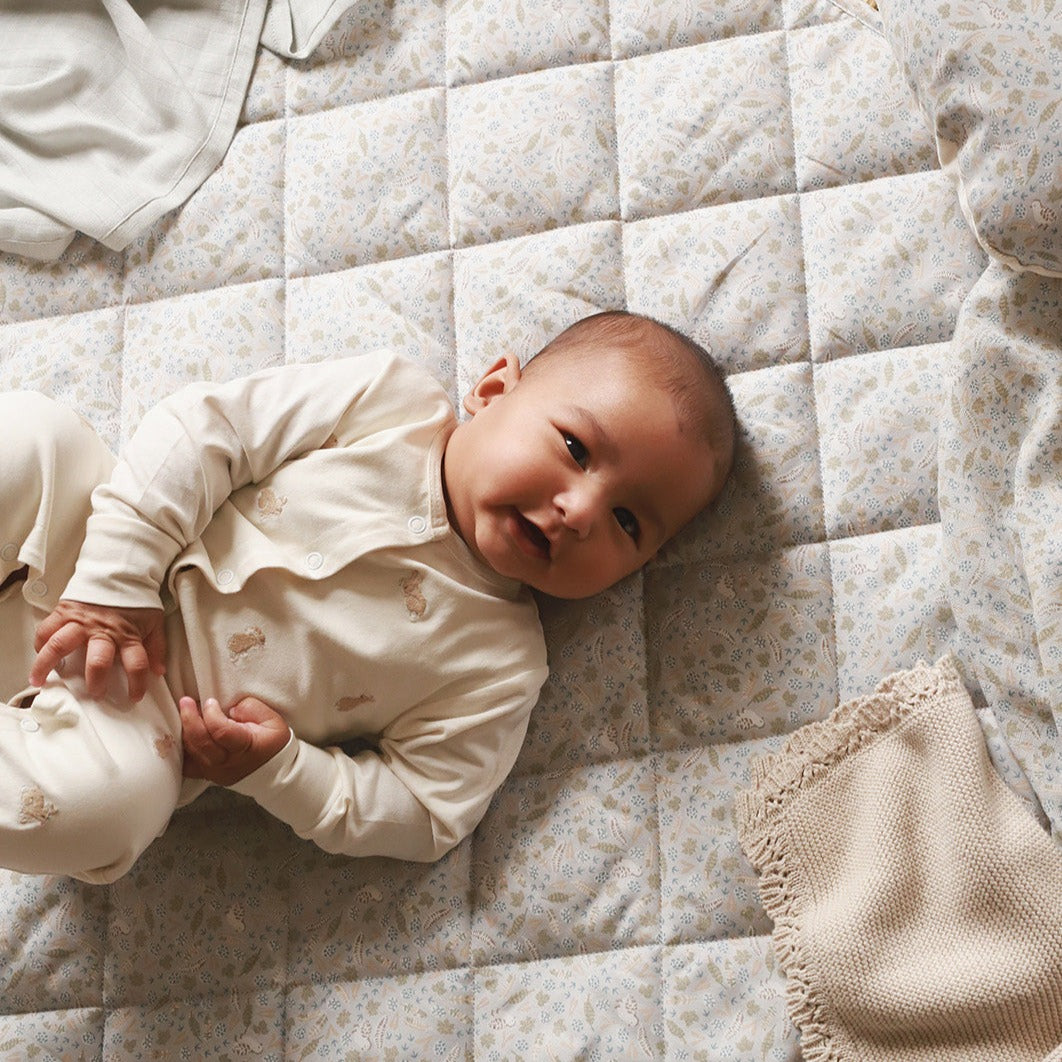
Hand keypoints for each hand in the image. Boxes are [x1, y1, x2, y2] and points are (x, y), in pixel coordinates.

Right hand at [31, 599, 166, 700]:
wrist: (120, 571)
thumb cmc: (136, 600)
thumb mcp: (154, 621)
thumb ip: (156, 647)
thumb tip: (159, 671)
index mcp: (127, 634)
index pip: (137, 663)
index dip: (137, 682)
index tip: (134, 696)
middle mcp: (103, 630)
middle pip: (98, 660)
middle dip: (96, 681)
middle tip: (95, 693)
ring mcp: (81, 621)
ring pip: (60, 645)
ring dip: (47, 664)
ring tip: (39, 681)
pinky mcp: (65, 611)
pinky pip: (47, 629)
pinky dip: (39, 643)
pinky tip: (37, 655)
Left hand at [179, 695, 290, 785]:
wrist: (275, 771)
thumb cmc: (273, 743)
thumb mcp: (272, 720)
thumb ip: (251, 708)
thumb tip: (230, 707)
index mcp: (246, 747)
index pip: (221, 732)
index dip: (211, 714)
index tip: (210, 701)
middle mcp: (227, 763)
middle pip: (201, 743)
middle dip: (189, 719)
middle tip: (186, 701)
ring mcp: (215, 771)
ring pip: (191, 752)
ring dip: (185, 730)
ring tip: (186, 713)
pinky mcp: (207, 775)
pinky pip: (186, 764)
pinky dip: (182, 749)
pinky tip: (183, 734)